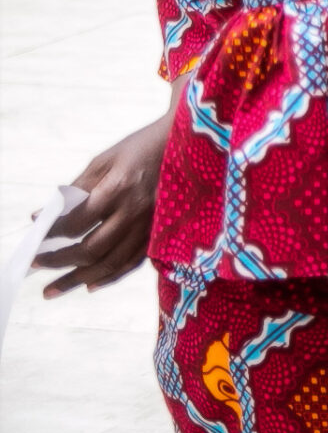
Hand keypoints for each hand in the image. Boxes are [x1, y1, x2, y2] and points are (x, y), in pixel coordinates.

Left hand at [34, 115, 170, 296]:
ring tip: (55, 288)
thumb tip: (46, 215)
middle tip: (37, 265)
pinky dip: (111, 277)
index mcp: (118, 189)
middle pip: (92, 249)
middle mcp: (135, 212)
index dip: (51, 233)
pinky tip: (91, 284)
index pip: (76, 222)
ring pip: (112, 263)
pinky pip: (133, 262)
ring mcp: (151, 225)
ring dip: (80, 278)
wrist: (186, 144)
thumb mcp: (104, 160)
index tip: (36, 237)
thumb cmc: (141, 147)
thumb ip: (77, 189)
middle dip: (59, 261)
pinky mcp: (161, 233)